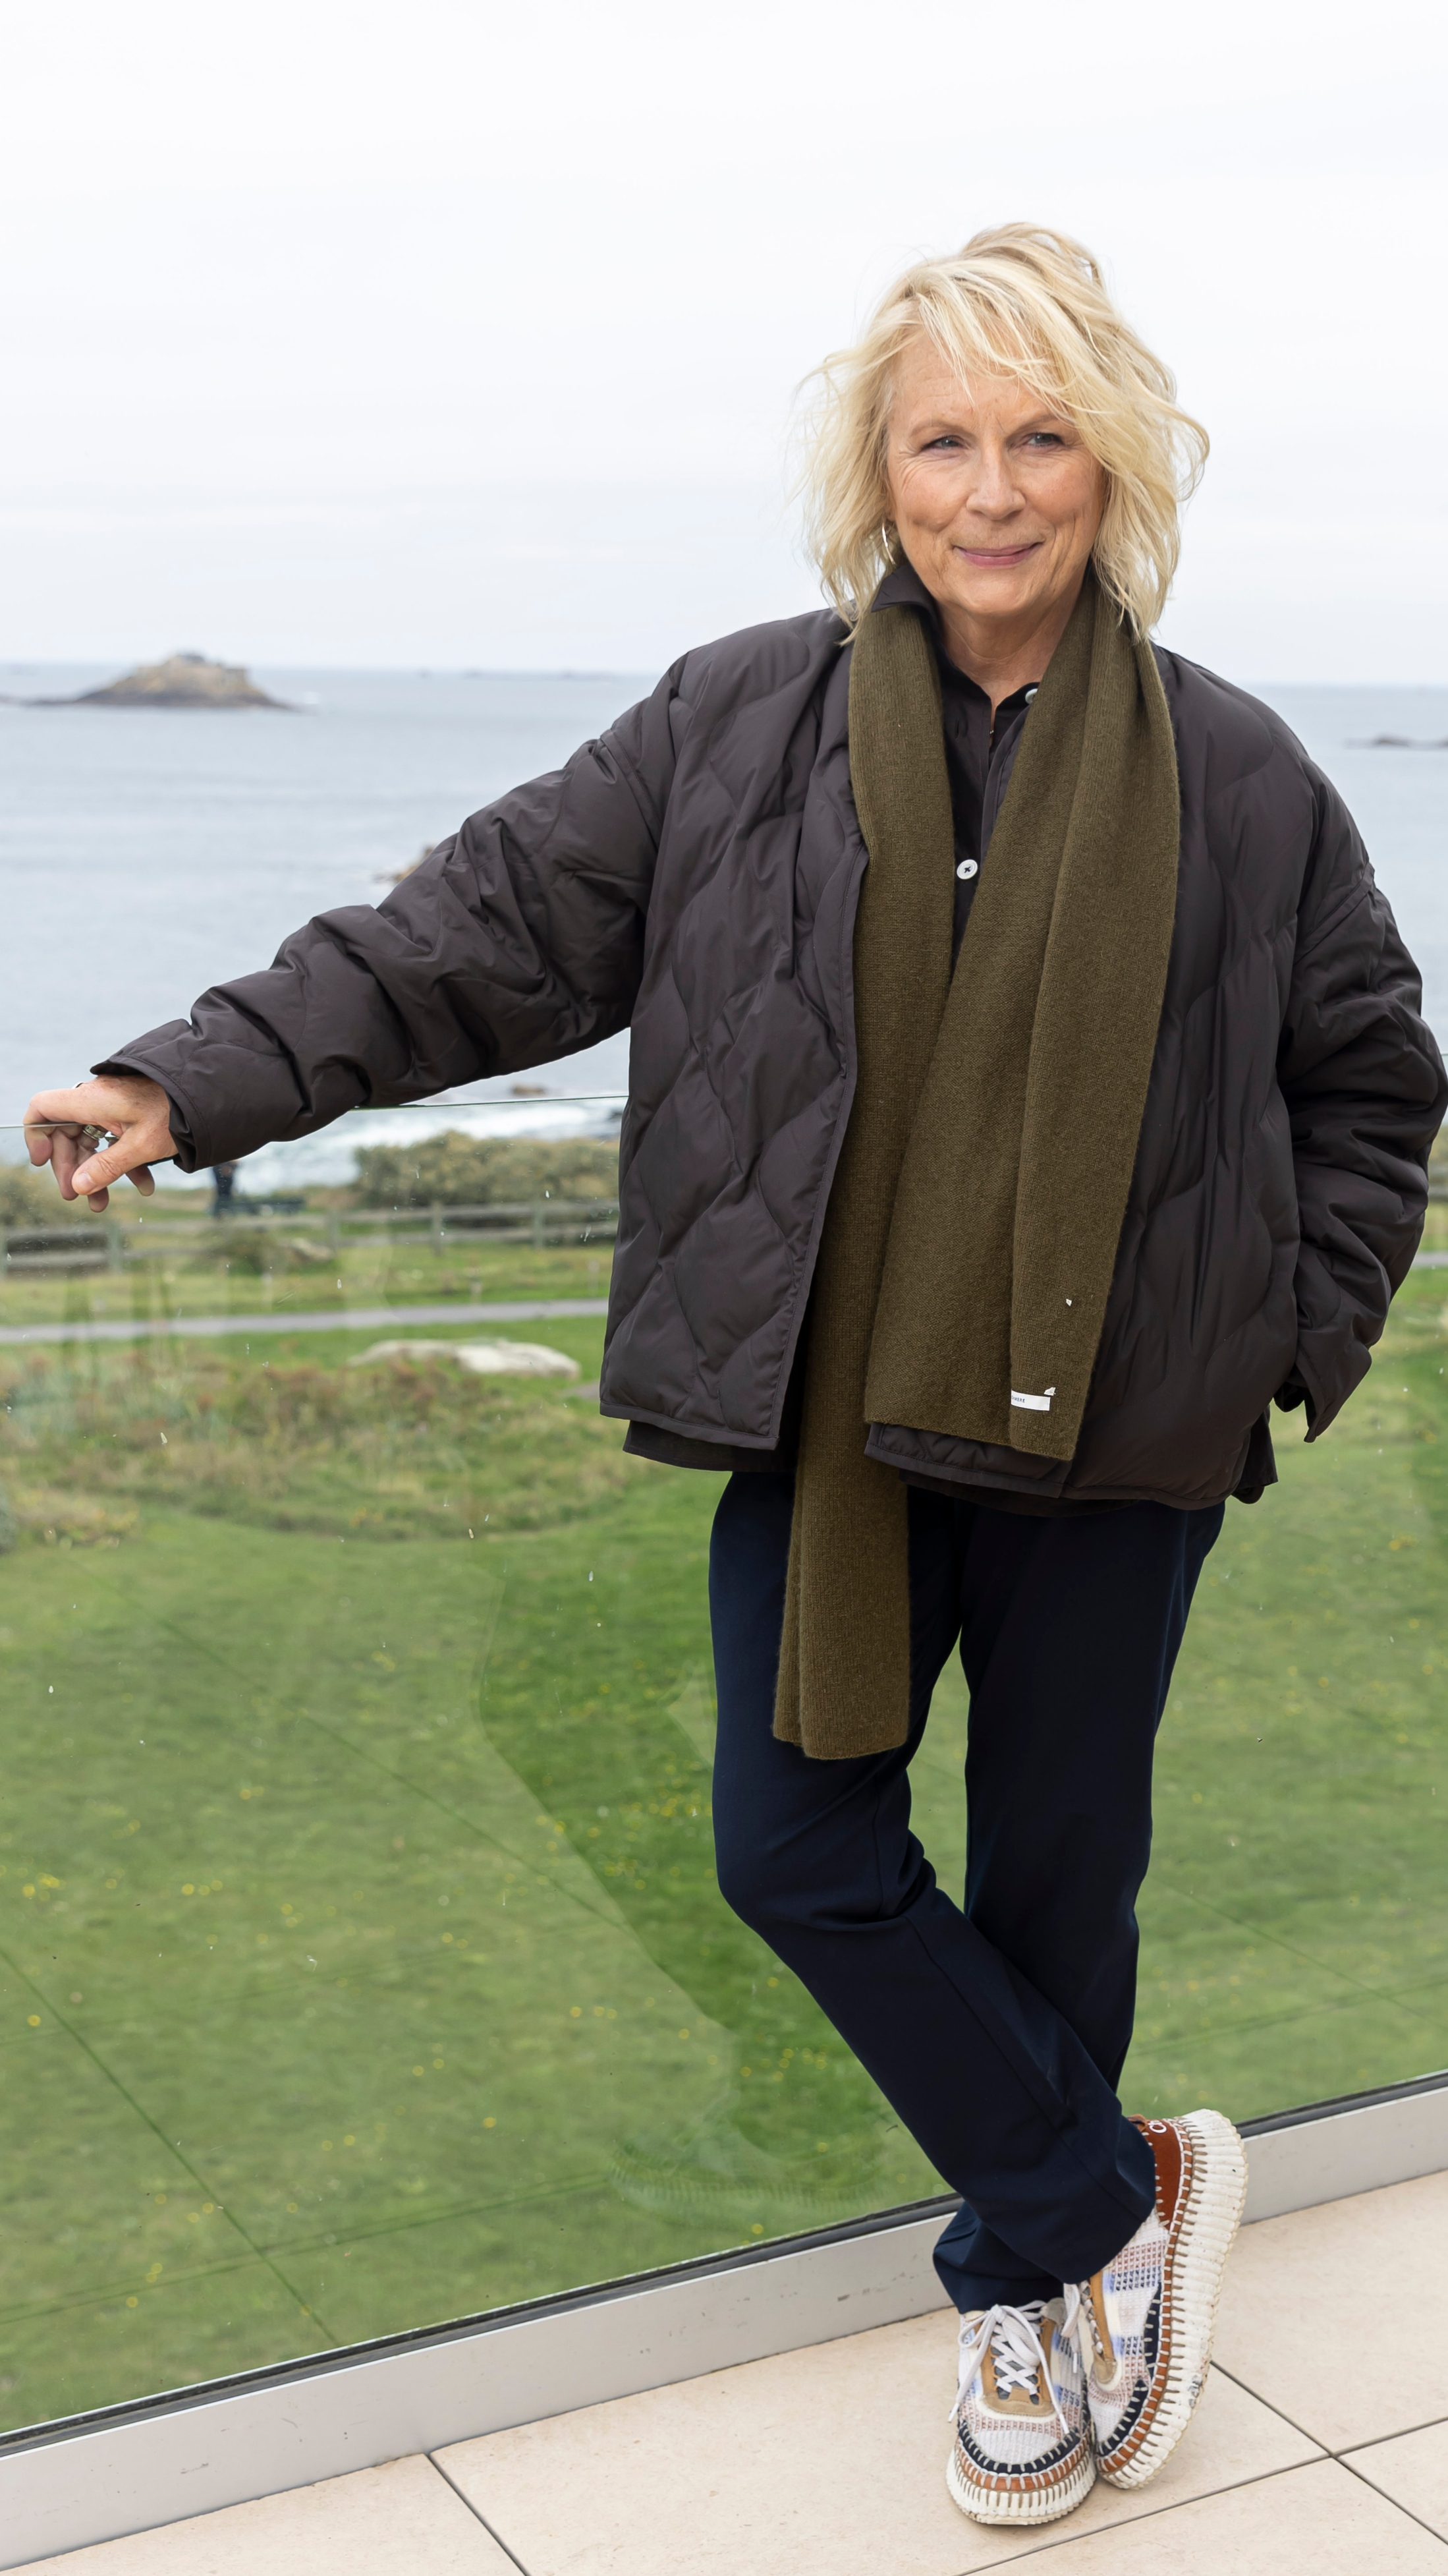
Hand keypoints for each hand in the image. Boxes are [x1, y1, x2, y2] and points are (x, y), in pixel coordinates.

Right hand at [24, 1076, 176, 1211]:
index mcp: (92, 1101)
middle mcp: (97, 1100)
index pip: (43, 1109)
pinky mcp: (129, 1113)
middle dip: (71, 1168)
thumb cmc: (178, 1112)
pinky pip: (115, 1139)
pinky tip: (144, 1186)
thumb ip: (107, 1167)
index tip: (42, 1161)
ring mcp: (113, 1106)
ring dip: (97, 1173)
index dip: (37, 1135)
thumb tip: (77, 1187)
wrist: (210, 1093)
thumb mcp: (142, 1146)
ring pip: (92, 1141)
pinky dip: (124, 1163)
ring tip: (102, 1204)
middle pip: (66, 1133)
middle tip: (77, 1197)